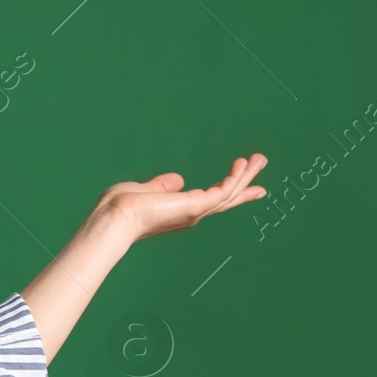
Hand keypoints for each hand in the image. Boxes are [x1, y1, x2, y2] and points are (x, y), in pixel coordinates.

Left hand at [96, 155, 268, 247]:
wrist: (115, 218)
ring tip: (260, 158)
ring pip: (229, 192)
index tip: (251, 187)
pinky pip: (223, 191)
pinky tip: (242, 164)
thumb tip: (177, 180)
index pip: (212, 200)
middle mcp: (192, 214)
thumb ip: (162, 187)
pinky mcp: (196, 206)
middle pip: (227, 197)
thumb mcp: (146, 191)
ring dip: (246, 175)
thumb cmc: (122, 207)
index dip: (231, 191)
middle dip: (246, 183)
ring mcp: (195, 211)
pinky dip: (235, 177)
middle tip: (261, 165)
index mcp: (181, 211)